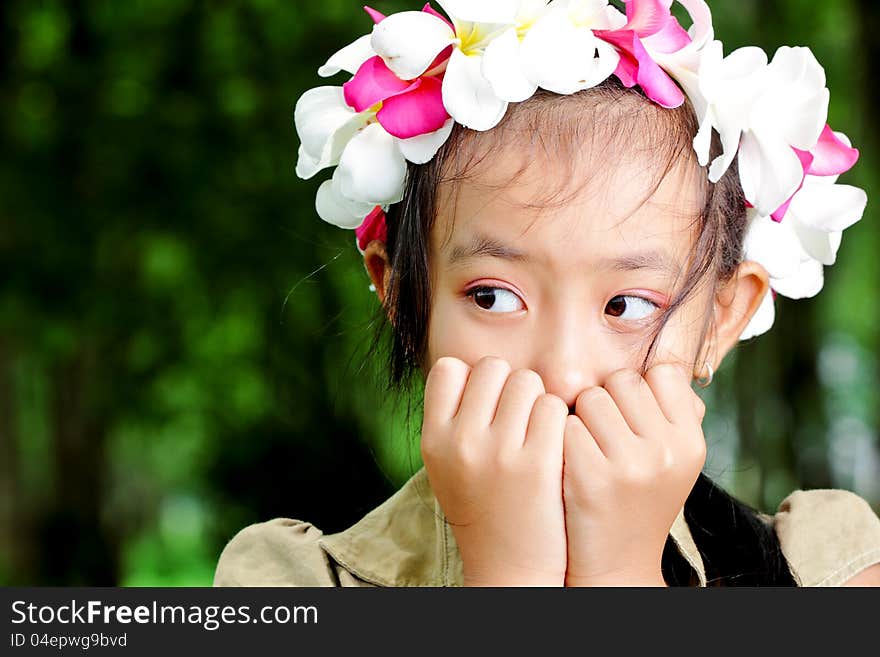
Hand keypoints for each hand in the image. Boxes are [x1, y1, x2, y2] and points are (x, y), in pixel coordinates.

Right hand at [420, 356, 567, 586]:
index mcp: (432, 439)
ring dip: (537, 399)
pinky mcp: (539, 464)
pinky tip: (555, 444)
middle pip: (493, 367)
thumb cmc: (481, 506)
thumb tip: (472, 367)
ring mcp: (499, 452)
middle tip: (516, 418)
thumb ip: (452, 417)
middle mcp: (461, 442)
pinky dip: (560, 420)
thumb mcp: (446, 464)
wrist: (509, 568)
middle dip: (509, 384)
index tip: (485, 405)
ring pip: (527, 381)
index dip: (472, 379)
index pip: (449, 367)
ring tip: (535, 432)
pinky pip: (554, 407)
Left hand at [562, 364, 706, 586]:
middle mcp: (668, 451)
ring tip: (588, 450)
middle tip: (605, 437)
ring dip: (580, 416)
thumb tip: (671, 358)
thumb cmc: (637, 498)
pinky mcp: (592, 476)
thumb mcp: (672, 459)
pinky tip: (569, 464)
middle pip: (622, 380)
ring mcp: (631, 465)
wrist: (615, 565)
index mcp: (692, 442)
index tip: (631, 416)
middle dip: (607, 400)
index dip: (638, 388)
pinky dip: (561, 438)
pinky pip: (566, 424)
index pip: (663, 373)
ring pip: (591, 397)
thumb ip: (673, 412)